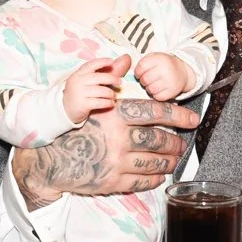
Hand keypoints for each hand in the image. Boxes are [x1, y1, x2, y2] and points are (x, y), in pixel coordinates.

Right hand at [13, 96, 199, 204]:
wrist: (48, 159)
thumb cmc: (72, 128)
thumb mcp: (90, 100)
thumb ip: (112, 82)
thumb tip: (127, 60)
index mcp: (115, 114)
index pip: (156, 113)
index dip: (179, 116)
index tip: (192, 120)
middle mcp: (118, 138)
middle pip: (159, 140)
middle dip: (175, 143)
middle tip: (182, 145)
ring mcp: (116, 162)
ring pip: (154, 162)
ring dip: (169, 161)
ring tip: (174, 160)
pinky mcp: (111, 182)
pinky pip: (142, 181)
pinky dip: (155, 178)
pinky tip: (160, 175)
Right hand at [61, 54, 125, 122]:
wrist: (65, 110)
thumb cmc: (79, 93)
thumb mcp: (85, 81)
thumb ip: (99, 73)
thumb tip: (120, 61)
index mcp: (78, 74)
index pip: (90, 65)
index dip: (101, 62)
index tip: (111, 61)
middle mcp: (77, 82)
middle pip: (97, 77)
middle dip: (111, 78)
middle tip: (120, 81)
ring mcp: (79, 93)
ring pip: (100, 91)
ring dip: (110, 93)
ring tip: (113, 95)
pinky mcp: (82, 104)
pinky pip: (99, 102)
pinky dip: (107, 103)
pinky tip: (111, 103)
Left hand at [131, 51, 194, 100]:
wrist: (182, 71)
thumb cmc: (163, 64)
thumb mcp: (154, 57)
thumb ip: (142, 62)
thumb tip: (125, 70)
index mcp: (160, 59)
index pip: (141, 67)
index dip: (138, 72)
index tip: (140, 73)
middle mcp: (166, 69)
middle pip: (144, 79)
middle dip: (143, 81)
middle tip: (147, 79)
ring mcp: (170, 81)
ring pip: (150, 89)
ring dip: (149, 88)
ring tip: (153, 84)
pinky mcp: (173, 92)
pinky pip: (157, 97)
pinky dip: (156, 95)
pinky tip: (159, 89)